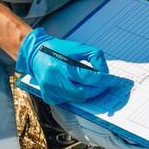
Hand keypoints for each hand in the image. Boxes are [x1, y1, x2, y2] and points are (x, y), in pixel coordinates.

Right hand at [16, 28, 131, 110]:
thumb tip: (105, 73)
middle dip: (97, 90)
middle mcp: (55, 80)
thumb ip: (95, 57)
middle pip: (83, 93)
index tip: (113, 81)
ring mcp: (50, 90)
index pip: (88, 78)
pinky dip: (75, 95)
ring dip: (87, 93)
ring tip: (90, 84)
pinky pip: (68, 101)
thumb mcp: (79, 47)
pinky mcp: (48, 96)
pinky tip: (74, 86)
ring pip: (77, 99)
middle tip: (104, 85)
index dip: (103, 81)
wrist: (35, 54)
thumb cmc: (59, 49)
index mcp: (62, 66)